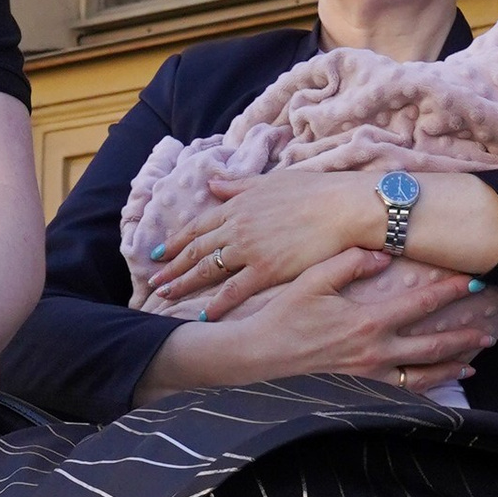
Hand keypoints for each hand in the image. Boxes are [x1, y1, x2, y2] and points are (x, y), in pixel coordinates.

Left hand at [141, 166, 380, 310]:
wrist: (343, 207)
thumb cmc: (315, 191)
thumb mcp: (271, 181)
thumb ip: (239, 185)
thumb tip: (213, 182)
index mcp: (238, 205)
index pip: (198, 227)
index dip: (176, 241)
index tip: (158, 253)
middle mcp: (237, 228)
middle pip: (196, 250)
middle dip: (171, 266)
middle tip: (154, 280)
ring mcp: (249, 250)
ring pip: (208, 271)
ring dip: (184, 284)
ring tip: (166, 296)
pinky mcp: (266, 270)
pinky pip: (234, 291)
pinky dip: (216, 304)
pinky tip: (203, 315)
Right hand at [147, 255, 497, 397]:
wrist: (256, 358)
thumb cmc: (282, 316)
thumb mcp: (311, 279)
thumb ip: (349, 262)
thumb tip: (382, 251)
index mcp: (368, 320)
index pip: (420, 303)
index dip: (449, 291)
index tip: (472, 280)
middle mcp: (375, 352)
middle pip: (432, 346)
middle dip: (462, 336)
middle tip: (489, 329)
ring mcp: (369, 375)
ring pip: (423, 376)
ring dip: (451, 368)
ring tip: (474, 361)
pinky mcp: (360, 389)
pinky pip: (402, 394)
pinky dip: (425, 390)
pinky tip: (440, 387)